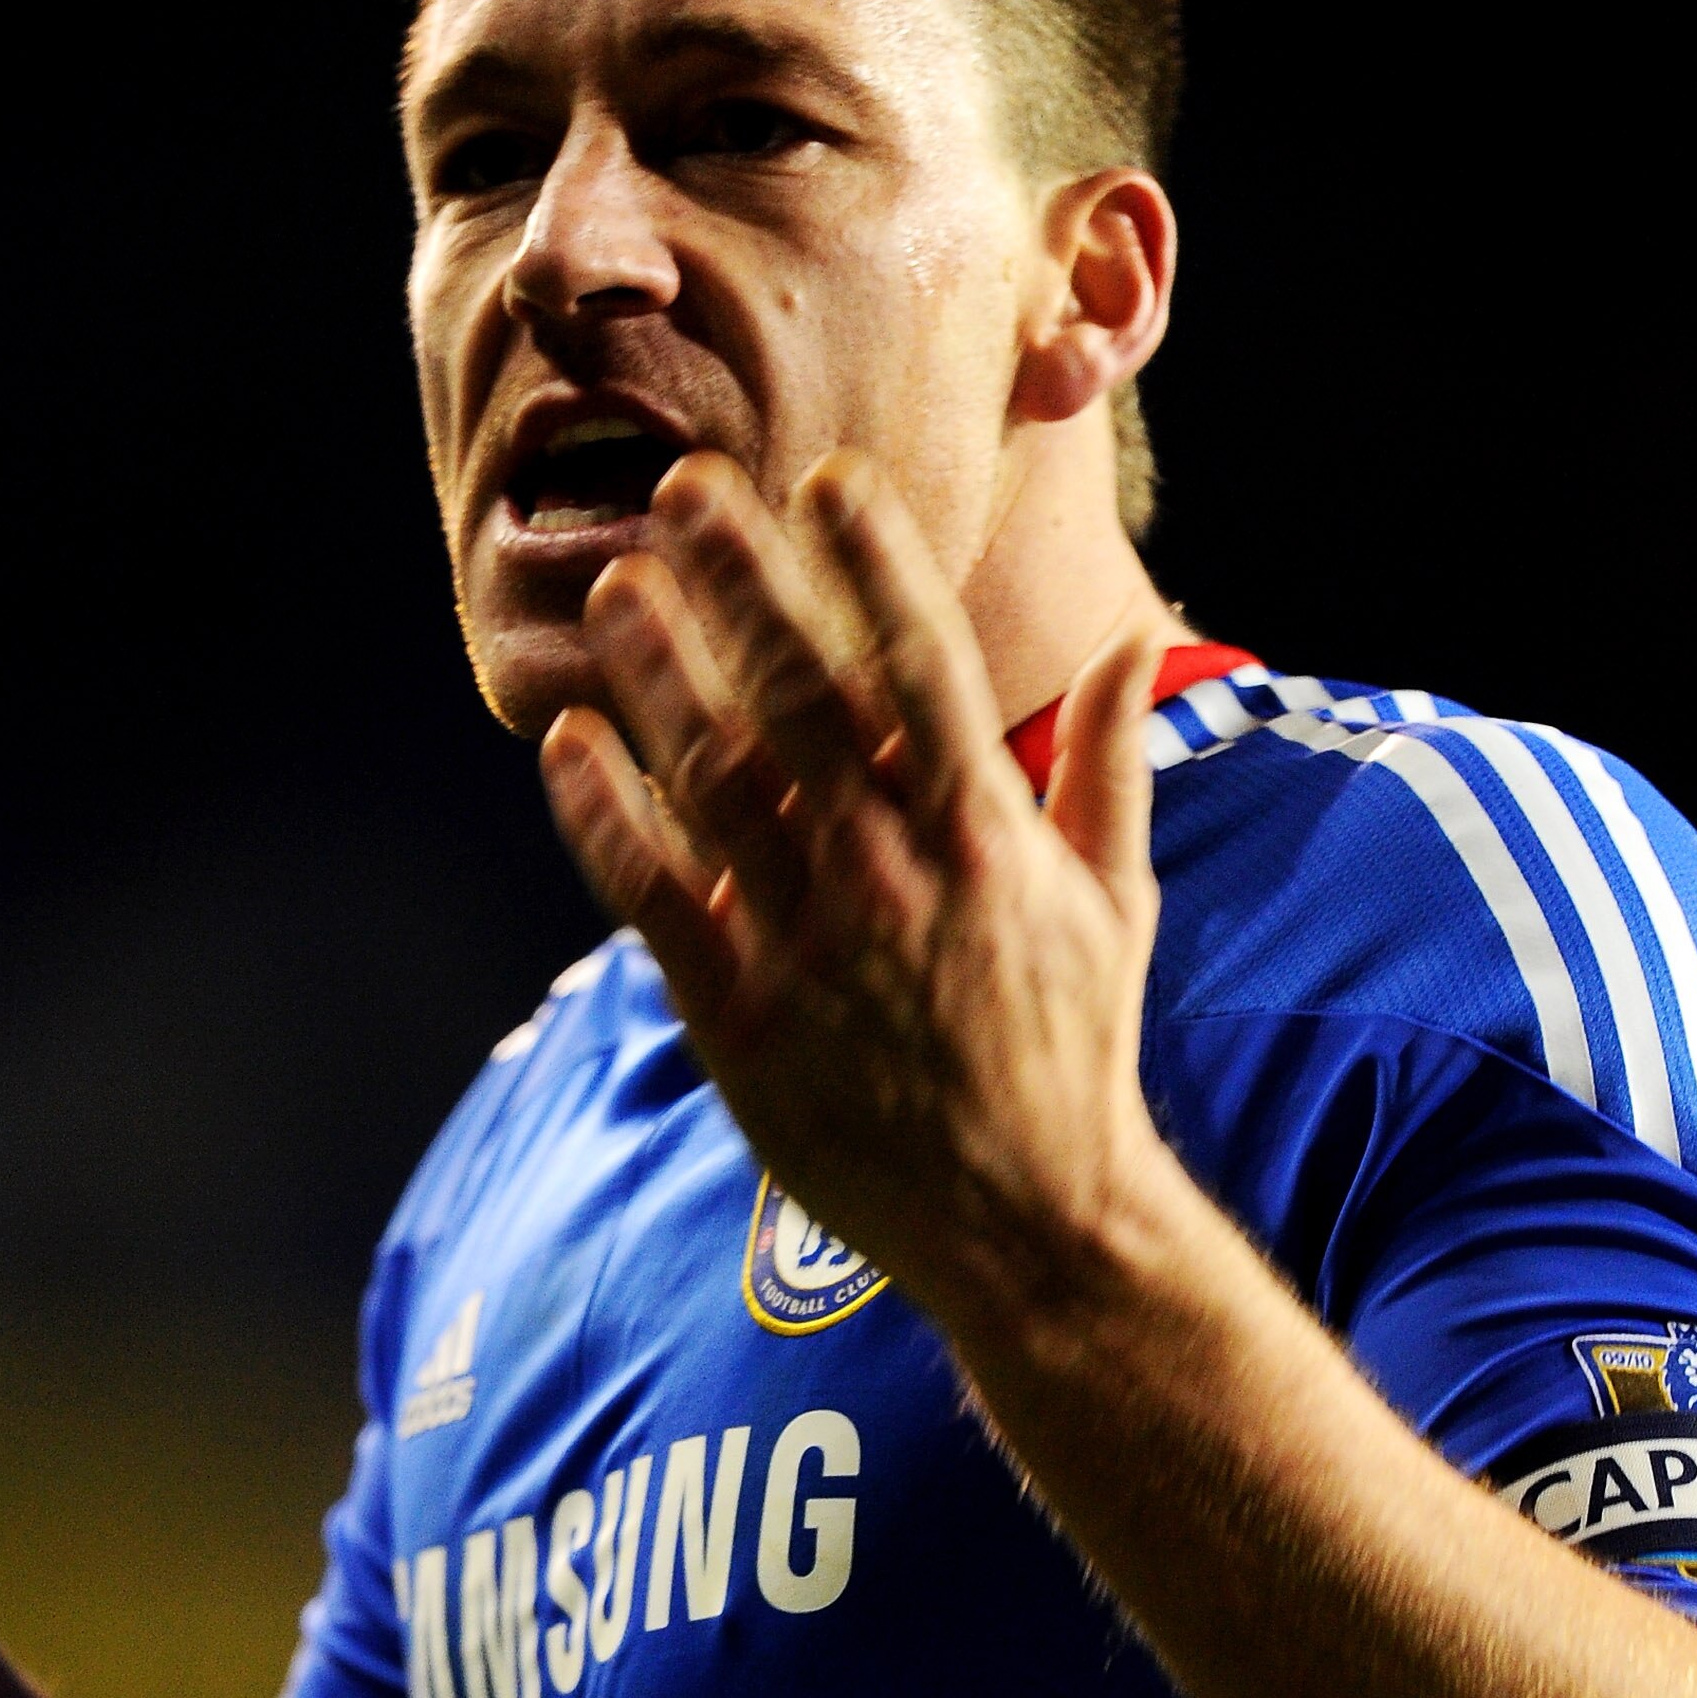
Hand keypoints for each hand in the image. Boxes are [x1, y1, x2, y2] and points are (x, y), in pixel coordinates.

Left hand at [539, 453, 1172, 1352]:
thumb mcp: (1118, 904)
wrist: (1026, 1220)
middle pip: (801, 694)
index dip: (874, 561)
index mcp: (986, 832)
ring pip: (715, 780)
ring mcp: (810, 945)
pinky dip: (606, 816)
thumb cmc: (1072, 1054)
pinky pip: (653, 899)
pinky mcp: (740, 1018)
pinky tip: (571, 741)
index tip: (830, 477)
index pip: (924, 663)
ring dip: (659, 674)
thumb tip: (1126, 648)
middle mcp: (892, 873)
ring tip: (614, 587)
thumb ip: (1111, 766)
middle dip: (742, 581)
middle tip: (684, 488)